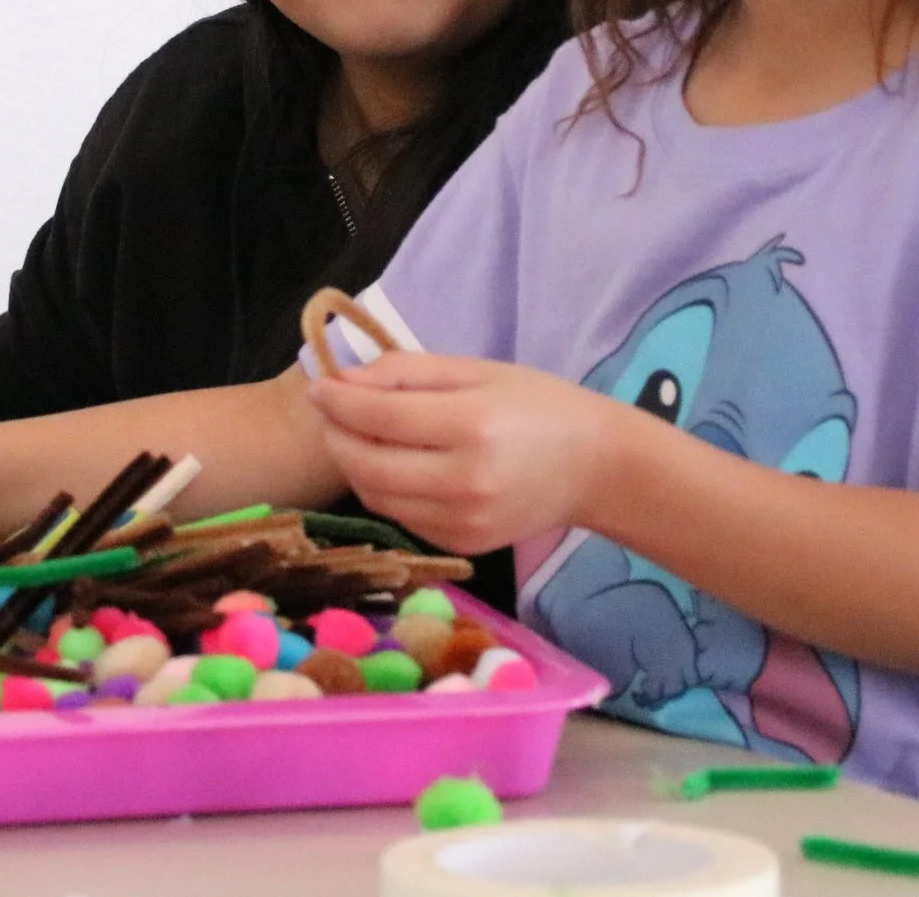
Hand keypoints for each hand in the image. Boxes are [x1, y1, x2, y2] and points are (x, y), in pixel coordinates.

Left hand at [306, 351, 624, 554]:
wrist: (597, 467)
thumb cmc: (538, 406)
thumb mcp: (477, 371)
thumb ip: (407, 373)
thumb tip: (344, 380)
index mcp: (472, 425)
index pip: (379, 417)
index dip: (339, 401)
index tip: (320, 385)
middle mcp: (464, 481)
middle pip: (367, 464)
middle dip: (336, 436)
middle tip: (330, 412)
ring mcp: (463, 522)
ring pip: (377, 497)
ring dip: (353, 465)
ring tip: (354, 436)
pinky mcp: (463, 546)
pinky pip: (402, 518)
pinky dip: (383, 491)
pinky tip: (390, 465)